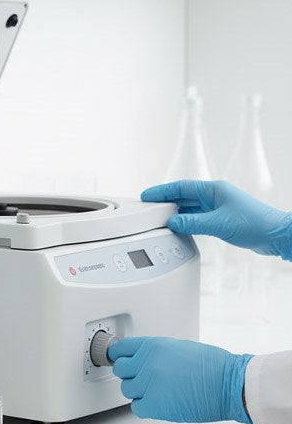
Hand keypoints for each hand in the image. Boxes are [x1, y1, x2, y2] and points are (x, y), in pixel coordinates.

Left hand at [108, 336, 252, 423]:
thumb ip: (155, 352)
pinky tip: (158, 403)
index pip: (119, 349)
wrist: (229, 385)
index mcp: (151, 346)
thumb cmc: (212, 366)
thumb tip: (141, 358)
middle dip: (129, 374)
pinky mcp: (154, 406)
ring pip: (127, 390)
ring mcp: (148, 385)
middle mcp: (146, 364)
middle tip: (141, 378)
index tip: (118, 360)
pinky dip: (145, 407)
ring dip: (138, 391)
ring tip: (157, 391)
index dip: (119, 356)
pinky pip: (137, 407)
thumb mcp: (177, 347)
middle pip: (120, 370)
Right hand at [141, 180, 291, 258]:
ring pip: (190, 208)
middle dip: (165, 201)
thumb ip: (192, 223)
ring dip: (175, 212)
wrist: (276, 235)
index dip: (162, 191)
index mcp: (214, 190)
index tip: (147, 195)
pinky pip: (197, 218)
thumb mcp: (218, 224)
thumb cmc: (255, 223)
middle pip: (183, 196)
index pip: (181, 188)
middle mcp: (215, 196)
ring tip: (159, 217)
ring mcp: (218, 208)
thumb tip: (172, 222)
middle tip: (148, 207)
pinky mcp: (221, 220)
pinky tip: (178, 226)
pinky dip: (185, 221)